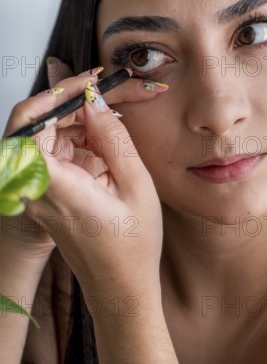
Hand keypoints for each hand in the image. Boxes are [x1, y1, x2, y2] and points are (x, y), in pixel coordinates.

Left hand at [2, 59, 167, 296]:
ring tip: (113, 112)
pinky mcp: (48, 191)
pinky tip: (104, 137)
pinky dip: (79, 136)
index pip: (29, 125)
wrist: (120, 286)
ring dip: (77, 117)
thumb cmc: (132, 245)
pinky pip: (57, 150)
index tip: (86, 81)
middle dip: (71, 100)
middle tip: (107, 90)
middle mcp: (37, 188)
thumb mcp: (135, 185)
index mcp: (55, 187)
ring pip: (47, 134)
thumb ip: (113, 137)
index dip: (54, 94)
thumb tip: (94, 101)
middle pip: (37, 123)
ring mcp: (39, 191)